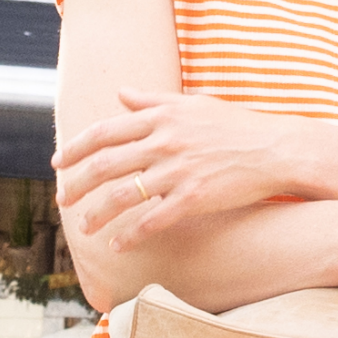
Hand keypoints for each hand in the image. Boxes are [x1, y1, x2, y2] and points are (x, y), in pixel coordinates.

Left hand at [53, 88, 332, 258]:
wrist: (278, 149)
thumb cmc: (238, 126)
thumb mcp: (194, 104)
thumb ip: (154, 100)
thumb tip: (122, 92)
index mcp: (161, 117)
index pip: (104, 132)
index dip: (75, 148)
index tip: (58, 162)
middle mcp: (164, 142)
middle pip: (105, 165)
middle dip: (77, 184)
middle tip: (63, 198)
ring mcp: (178, 171)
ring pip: (122, 195)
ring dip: (97, 214)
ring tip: (84, 228)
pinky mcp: (194, 197)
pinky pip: (153, 220)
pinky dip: (131, 235)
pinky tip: (118, 246)